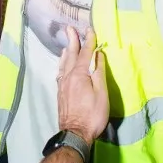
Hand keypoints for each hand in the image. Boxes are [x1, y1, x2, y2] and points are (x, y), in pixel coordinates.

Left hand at [57, 26, 107, 142]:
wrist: (74, 133)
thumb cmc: (92, 114)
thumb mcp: (101, 94)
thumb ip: (99, 73)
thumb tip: (98, 55)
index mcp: (79, 74)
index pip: (85, 54)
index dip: (89, 42)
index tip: (90, 30)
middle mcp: (68, 76)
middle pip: (71, 55)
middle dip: (73, 41)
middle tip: (69, 28)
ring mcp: (62, 85)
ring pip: (64, 64)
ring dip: (67, 52)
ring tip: (67, 45)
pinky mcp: (60, 93)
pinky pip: (60, 72)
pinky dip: (62, 64)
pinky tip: (63, 66)